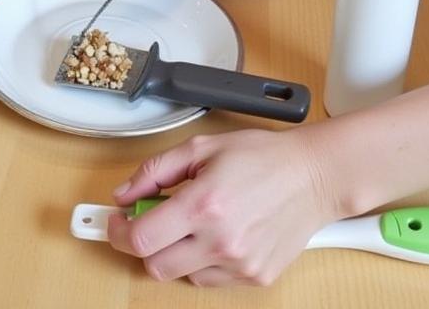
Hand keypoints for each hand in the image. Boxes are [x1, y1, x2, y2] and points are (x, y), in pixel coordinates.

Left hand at [107, 129, 338, 286]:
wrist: (312, 176)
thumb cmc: (261, 156)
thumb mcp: (201, 147)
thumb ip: (155, 170)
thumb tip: (124, 194)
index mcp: (203, 204)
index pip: (141, 238)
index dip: (118, 231)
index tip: (116, 221)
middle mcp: (220, 240)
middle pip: (155, 265)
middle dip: (145, 244)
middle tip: (151, 221)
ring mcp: (239, 264)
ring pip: (182, 275)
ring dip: (175, 252)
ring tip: (193, 223)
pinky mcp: (255, 277)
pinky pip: (211, 279)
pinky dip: (204, 261)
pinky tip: (218, 234)